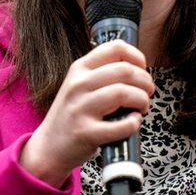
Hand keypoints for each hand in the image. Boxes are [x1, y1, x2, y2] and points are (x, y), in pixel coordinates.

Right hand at [19, 40, 154, 187]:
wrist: (48, 147)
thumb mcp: (78, 86)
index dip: (137, 57)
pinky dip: (135, 123)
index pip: (116, 47)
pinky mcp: (86, 133)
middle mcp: (78, 84)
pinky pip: (123, 124)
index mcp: (79, 69)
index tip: (142, 70)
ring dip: (142, 100)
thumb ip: (101, 74)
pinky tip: (132, 122)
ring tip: (141, 108)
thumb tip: (138, 69)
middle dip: (145, 82)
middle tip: (147, 92)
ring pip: (124, 93)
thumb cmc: (71, 116)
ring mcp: (81, 108)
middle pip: (125, 70)